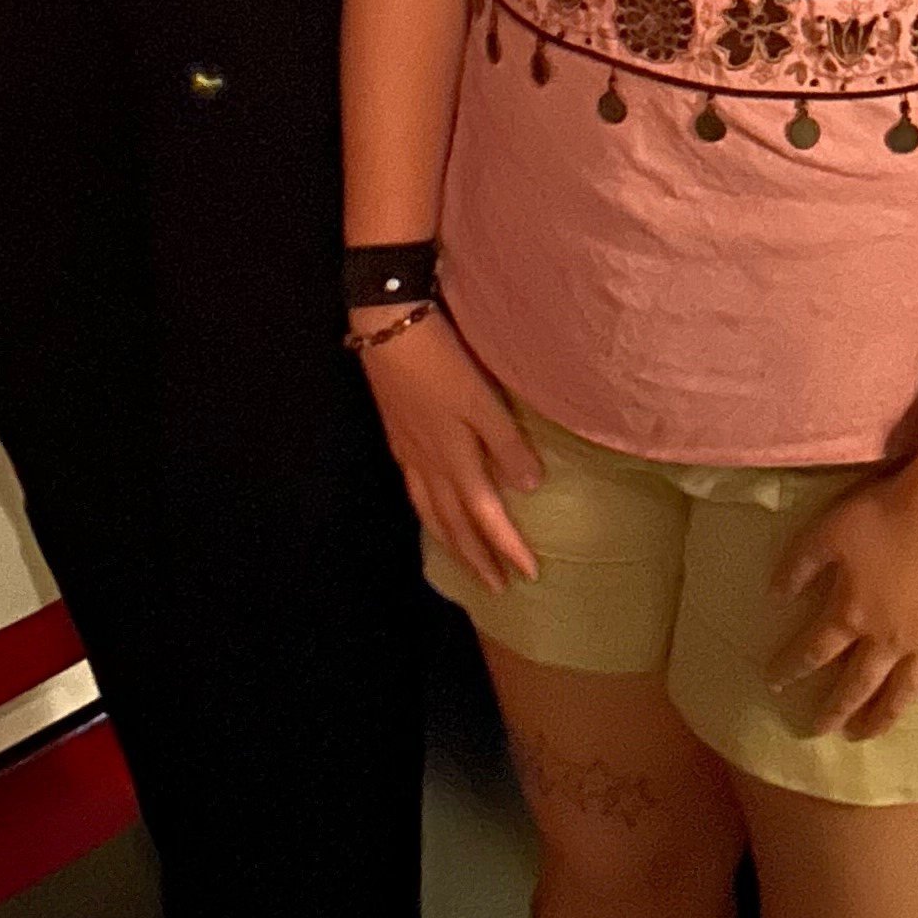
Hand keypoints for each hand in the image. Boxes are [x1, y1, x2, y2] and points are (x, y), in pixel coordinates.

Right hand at [358, 315, 544, 590]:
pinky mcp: (397, 437)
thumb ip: (506, 443)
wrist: (387, 329)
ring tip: (464, 563)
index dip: (507, 547)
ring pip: (430, 513)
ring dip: (450, 543)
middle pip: (453, 525)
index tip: (528, 575)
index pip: (485, 516)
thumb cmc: (441, 361)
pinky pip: (415, 493)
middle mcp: (428, 465)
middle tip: (495, 587)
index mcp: (454, 459)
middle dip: (476, 558)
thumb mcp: (482, 399)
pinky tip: (432, 511)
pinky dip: (428, 515)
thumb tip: (530, 488)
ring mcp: (409, 453)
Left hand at [769, 464, 917, 738]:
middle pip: (857, 685)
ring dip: (881, 717)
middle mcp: (887, 640)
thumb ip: (799, 565)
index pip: (813, 651)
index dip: (791, 668)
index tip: (774, 684)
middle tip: (820, 731)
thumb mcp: (829, 531)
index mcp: (851, 614)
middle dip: (835, 710)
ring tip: (866, 734)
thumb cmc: (886, 515)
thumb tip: (773, 596)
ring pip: (902, 692)